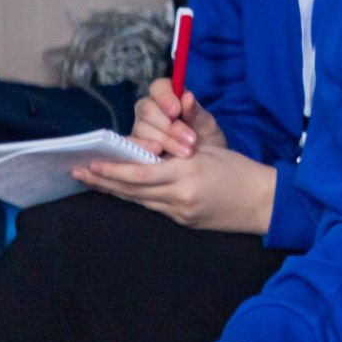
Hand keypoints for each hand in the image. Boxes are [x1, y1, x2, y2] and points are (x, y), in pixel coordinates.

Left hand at [74, 144, 275, 232]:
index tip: (92, 163)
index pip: (141, 172)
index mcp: (187, 171)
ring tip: (93, 181)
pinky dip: (136, 197)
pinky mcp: (184, 221)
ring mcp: (180, 212)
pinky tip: (123, 191)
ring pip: (139, 200)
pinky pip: (154, 207)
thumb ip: (183, 138)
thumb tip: (165, 120)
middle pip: (132, 190)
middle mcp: (180, 195)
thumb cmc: (241, 169)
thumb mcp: (213, 146)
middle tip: (78, 173)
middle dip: (103, 181)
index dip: (113, 170)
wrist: (264, 202)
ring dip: (114, 191)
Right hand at [131, 76, 227, 157]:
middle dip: (169, 125)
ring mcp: (140, 128)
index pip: (159, 87)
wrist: (204, 163)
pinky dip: (144, 147)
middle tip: (190, 139)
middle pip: (148, 109)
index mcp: (168, 97)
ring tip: (186, 152)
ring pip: (142, 128)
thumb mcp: (205, 125)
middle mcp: (150, 109)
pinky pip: (132, 144)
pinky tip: (159, 153)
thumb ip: (195, 112)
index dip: (165, 97)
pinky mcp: (134, 147)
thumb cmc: (204, 139)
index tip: (176, 111)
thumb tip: (187, 96)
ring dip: (165, 140)